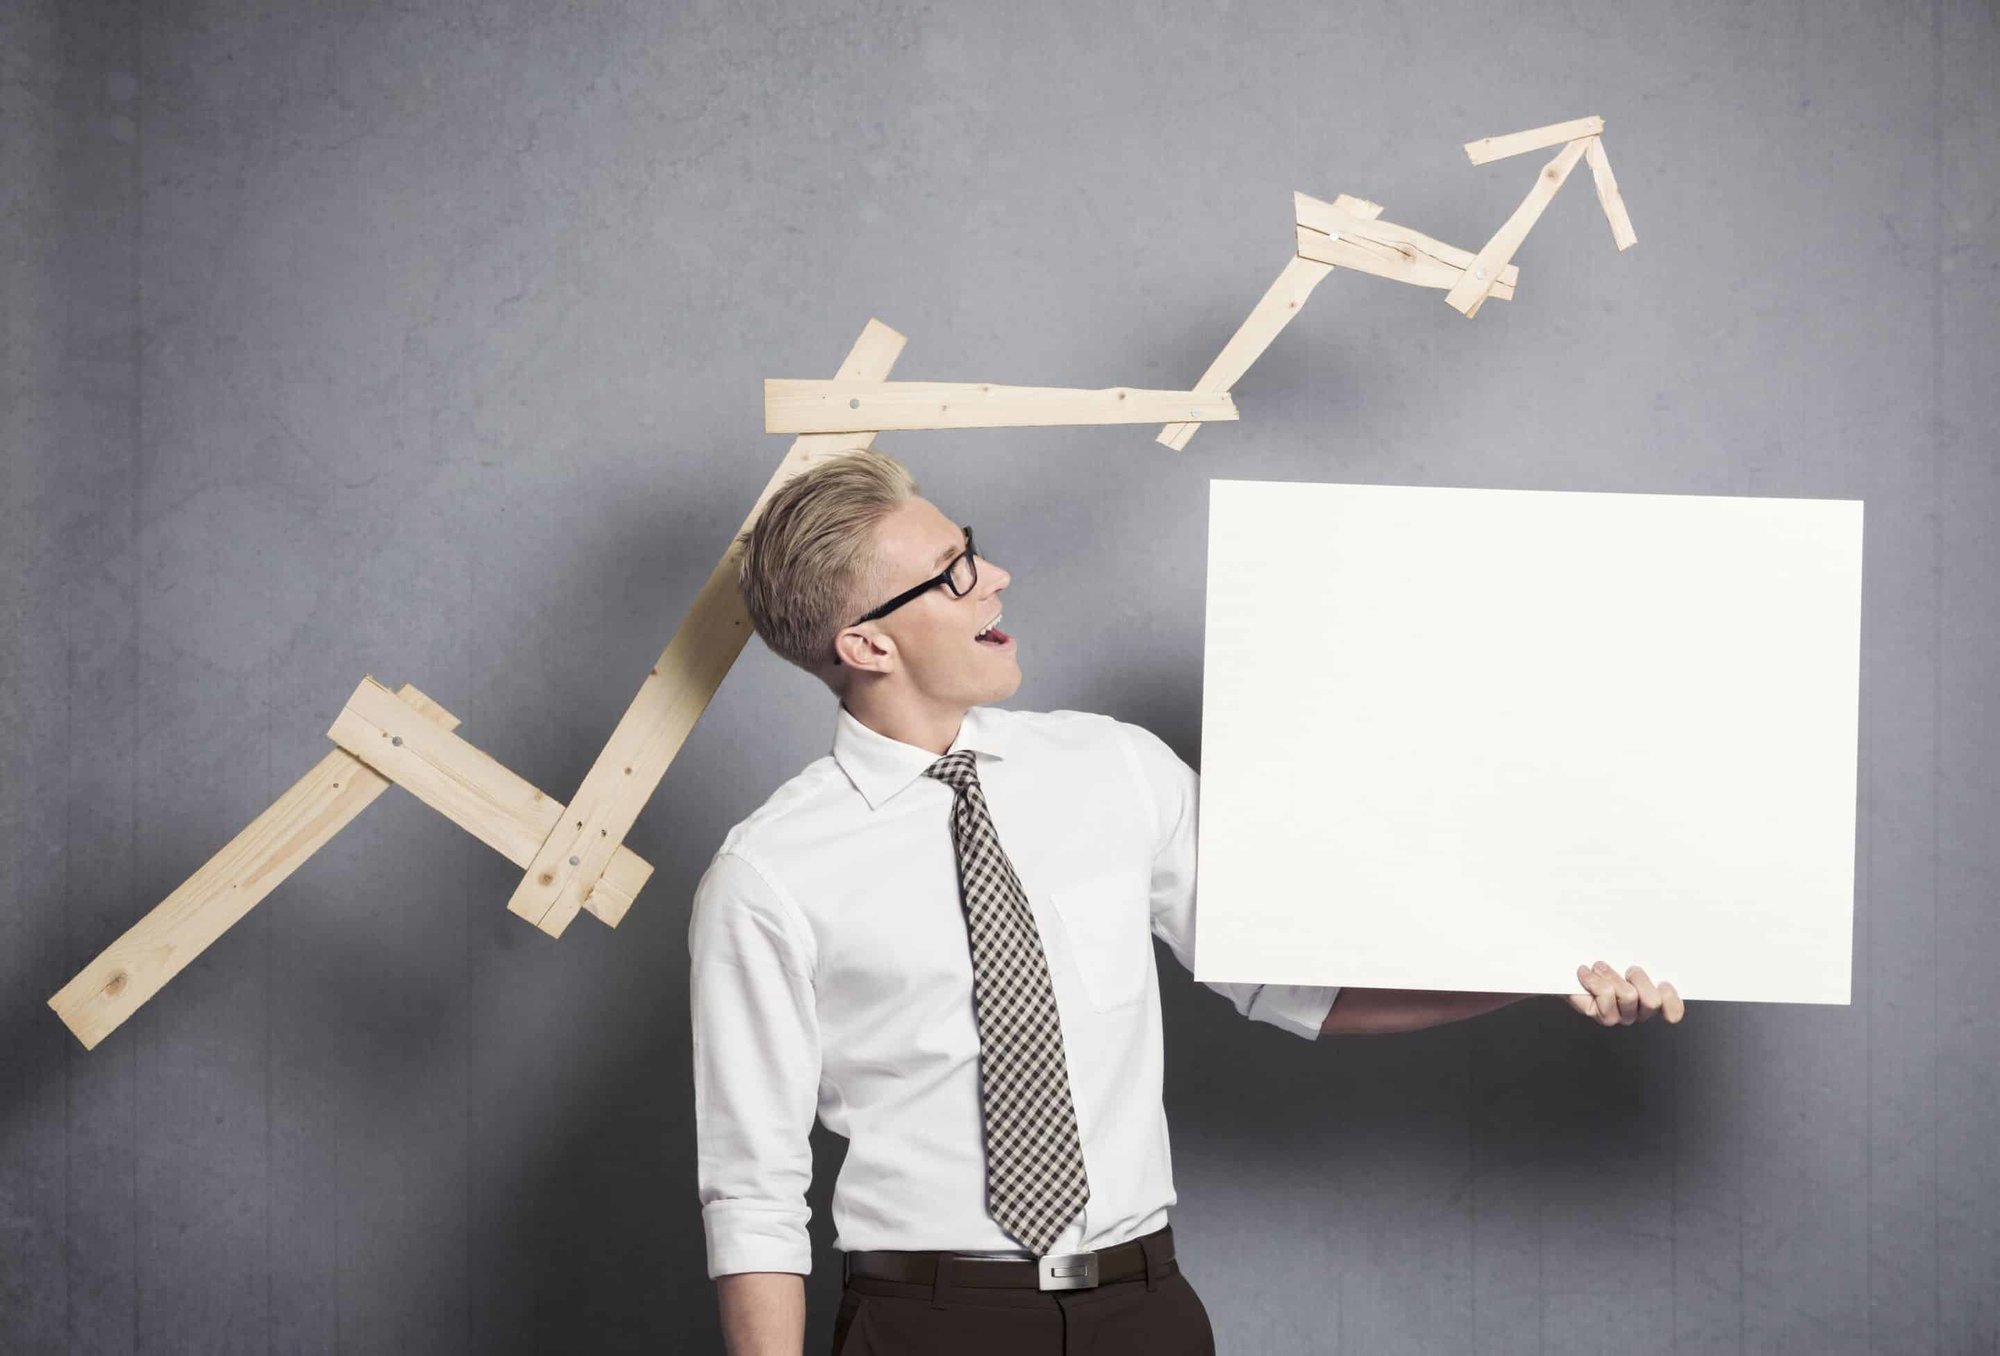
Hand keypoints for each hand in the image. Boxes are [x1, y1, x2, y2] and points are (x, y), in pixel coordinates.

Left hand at [1567, 960, 1683, 1025]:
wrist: (1567, 967)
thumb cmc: (1601, 961)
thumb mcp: (1624, 955)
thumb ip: (1642, 955)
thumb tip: (1653, 940)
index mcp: (1651, 998)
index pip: (1673, 1009)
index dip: (1671, 999)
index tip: (1663, 983)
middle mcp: (1638, 1012)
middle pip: (1652, 1001)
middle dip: (1639, 978)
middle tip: (1628, 969)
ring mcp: (1621, 1017)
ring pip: (1628, 995)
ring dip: (1612, 975)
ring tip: (1600, 967)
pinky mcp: (1602, 1016)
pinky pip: (1606, 995)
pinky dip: (1594, 979)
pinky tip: (1585, 972)